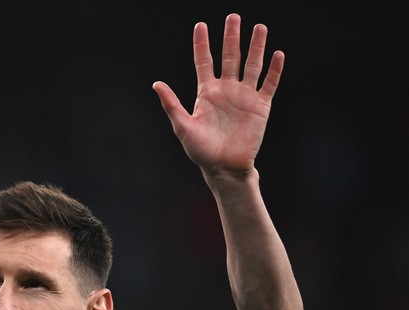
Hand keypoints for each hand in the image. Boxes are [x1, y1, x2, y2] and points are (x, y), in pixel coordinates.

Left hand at [152, 13, 282, 179]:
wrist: (223, 168)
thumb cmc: (200, 150)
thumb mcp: (182, 126)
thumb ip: (171, 104)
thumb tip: (156, 84)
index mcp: (207, 93)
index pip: (204, 62)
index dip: (202, 44)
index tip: (200, 25)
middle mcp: (226, 90)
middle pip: (229, 57)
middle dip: (231, 37)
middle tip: (233, 16)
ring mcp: (244, 97)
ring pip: (252, 65)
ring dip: (256, 47)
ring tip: (259, 27)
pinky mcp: (260, 106)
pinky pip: (268, 84)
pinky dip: (273, 70)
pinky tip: (277, 54)